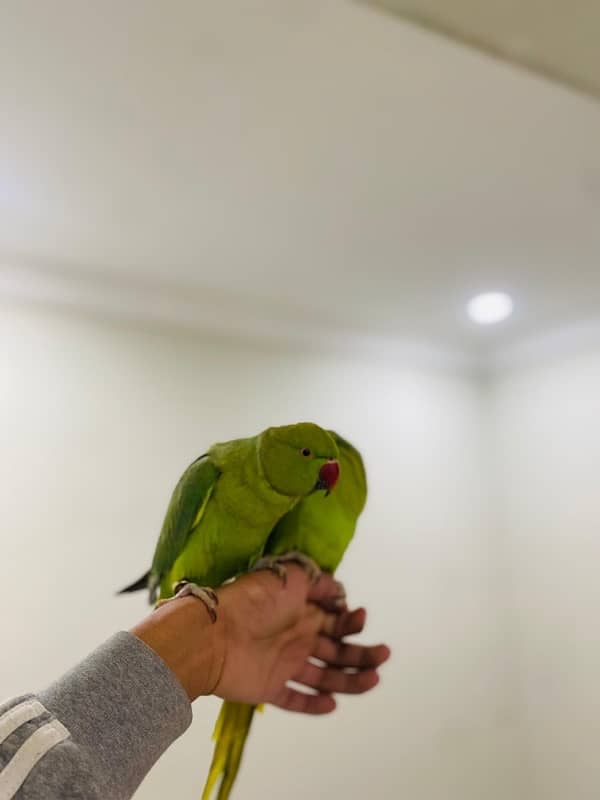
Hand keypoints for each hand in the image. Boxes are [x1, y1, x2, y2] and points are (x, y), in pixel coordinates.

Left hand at [212, 567, 390, 713]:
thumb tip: (339, 589)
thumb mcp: (290, 576)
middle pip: (336, 650)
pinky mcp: (270, 687)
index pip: (334, 619)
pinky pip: (295, 699)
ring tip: (372, 681)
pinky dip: (313, 704)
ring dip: (349, 680)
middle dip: (361, 653)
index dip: (351, 621)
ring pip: (323, 676)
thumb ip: (317, 581)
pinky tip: (332, 704)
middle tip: (383, 655)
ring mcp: (283, 663)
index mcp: (300, 610)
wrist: (215, 634)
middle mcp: (295, 636)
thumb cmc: (253, 601)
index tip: (359, 619)